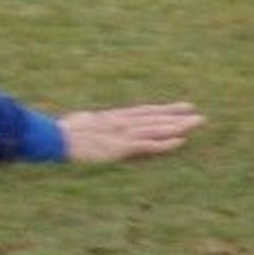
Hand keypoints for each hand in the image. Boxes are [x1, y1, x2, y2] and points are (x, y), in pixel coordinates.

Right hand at [58, 102, 203, 161]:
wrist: (55, 139)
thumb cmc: (64, 134)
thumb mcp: (83, 124)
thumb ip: (97, 124)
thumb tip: (101, 123)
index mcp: (112, 117)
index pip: (144, 112)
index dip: (163, 109)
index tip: (180, 107)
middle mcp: (120, 123)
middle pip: (153, 118)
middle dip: (176, 116)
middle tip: (198, 115)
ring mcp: (121, 134)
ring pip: (155, 129)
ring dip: (176, 127)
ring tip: (196, 124)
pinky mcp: (120, 147)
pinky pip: (147, 145)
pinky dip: (164, 143)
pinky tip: (179, 141)